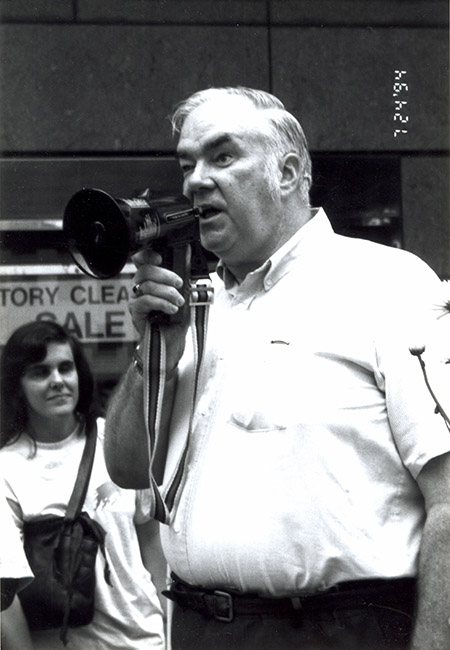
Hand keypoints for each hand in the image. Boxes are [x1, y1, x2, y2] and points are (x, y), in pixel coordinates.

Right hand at [130, 247, 189, 371]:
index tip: (161, 258)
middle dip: (165, 274)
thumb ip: (186, 283)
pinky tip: (172, 309)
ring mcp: (137, 302)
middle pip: (144, 271)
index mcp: (151, 282)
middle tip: (179, 284)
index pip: (142, 261)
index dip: (147, 255)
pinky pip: (145, 301)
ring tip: (179, 301)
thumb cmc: (177, 325)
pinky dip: (161, 302)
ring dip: (167, 292)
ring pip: (146, 286)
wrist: (170, 349)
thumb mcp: (185, 300)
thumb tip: (191, 265)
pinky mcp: (136, 314)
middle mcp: (140, 290)